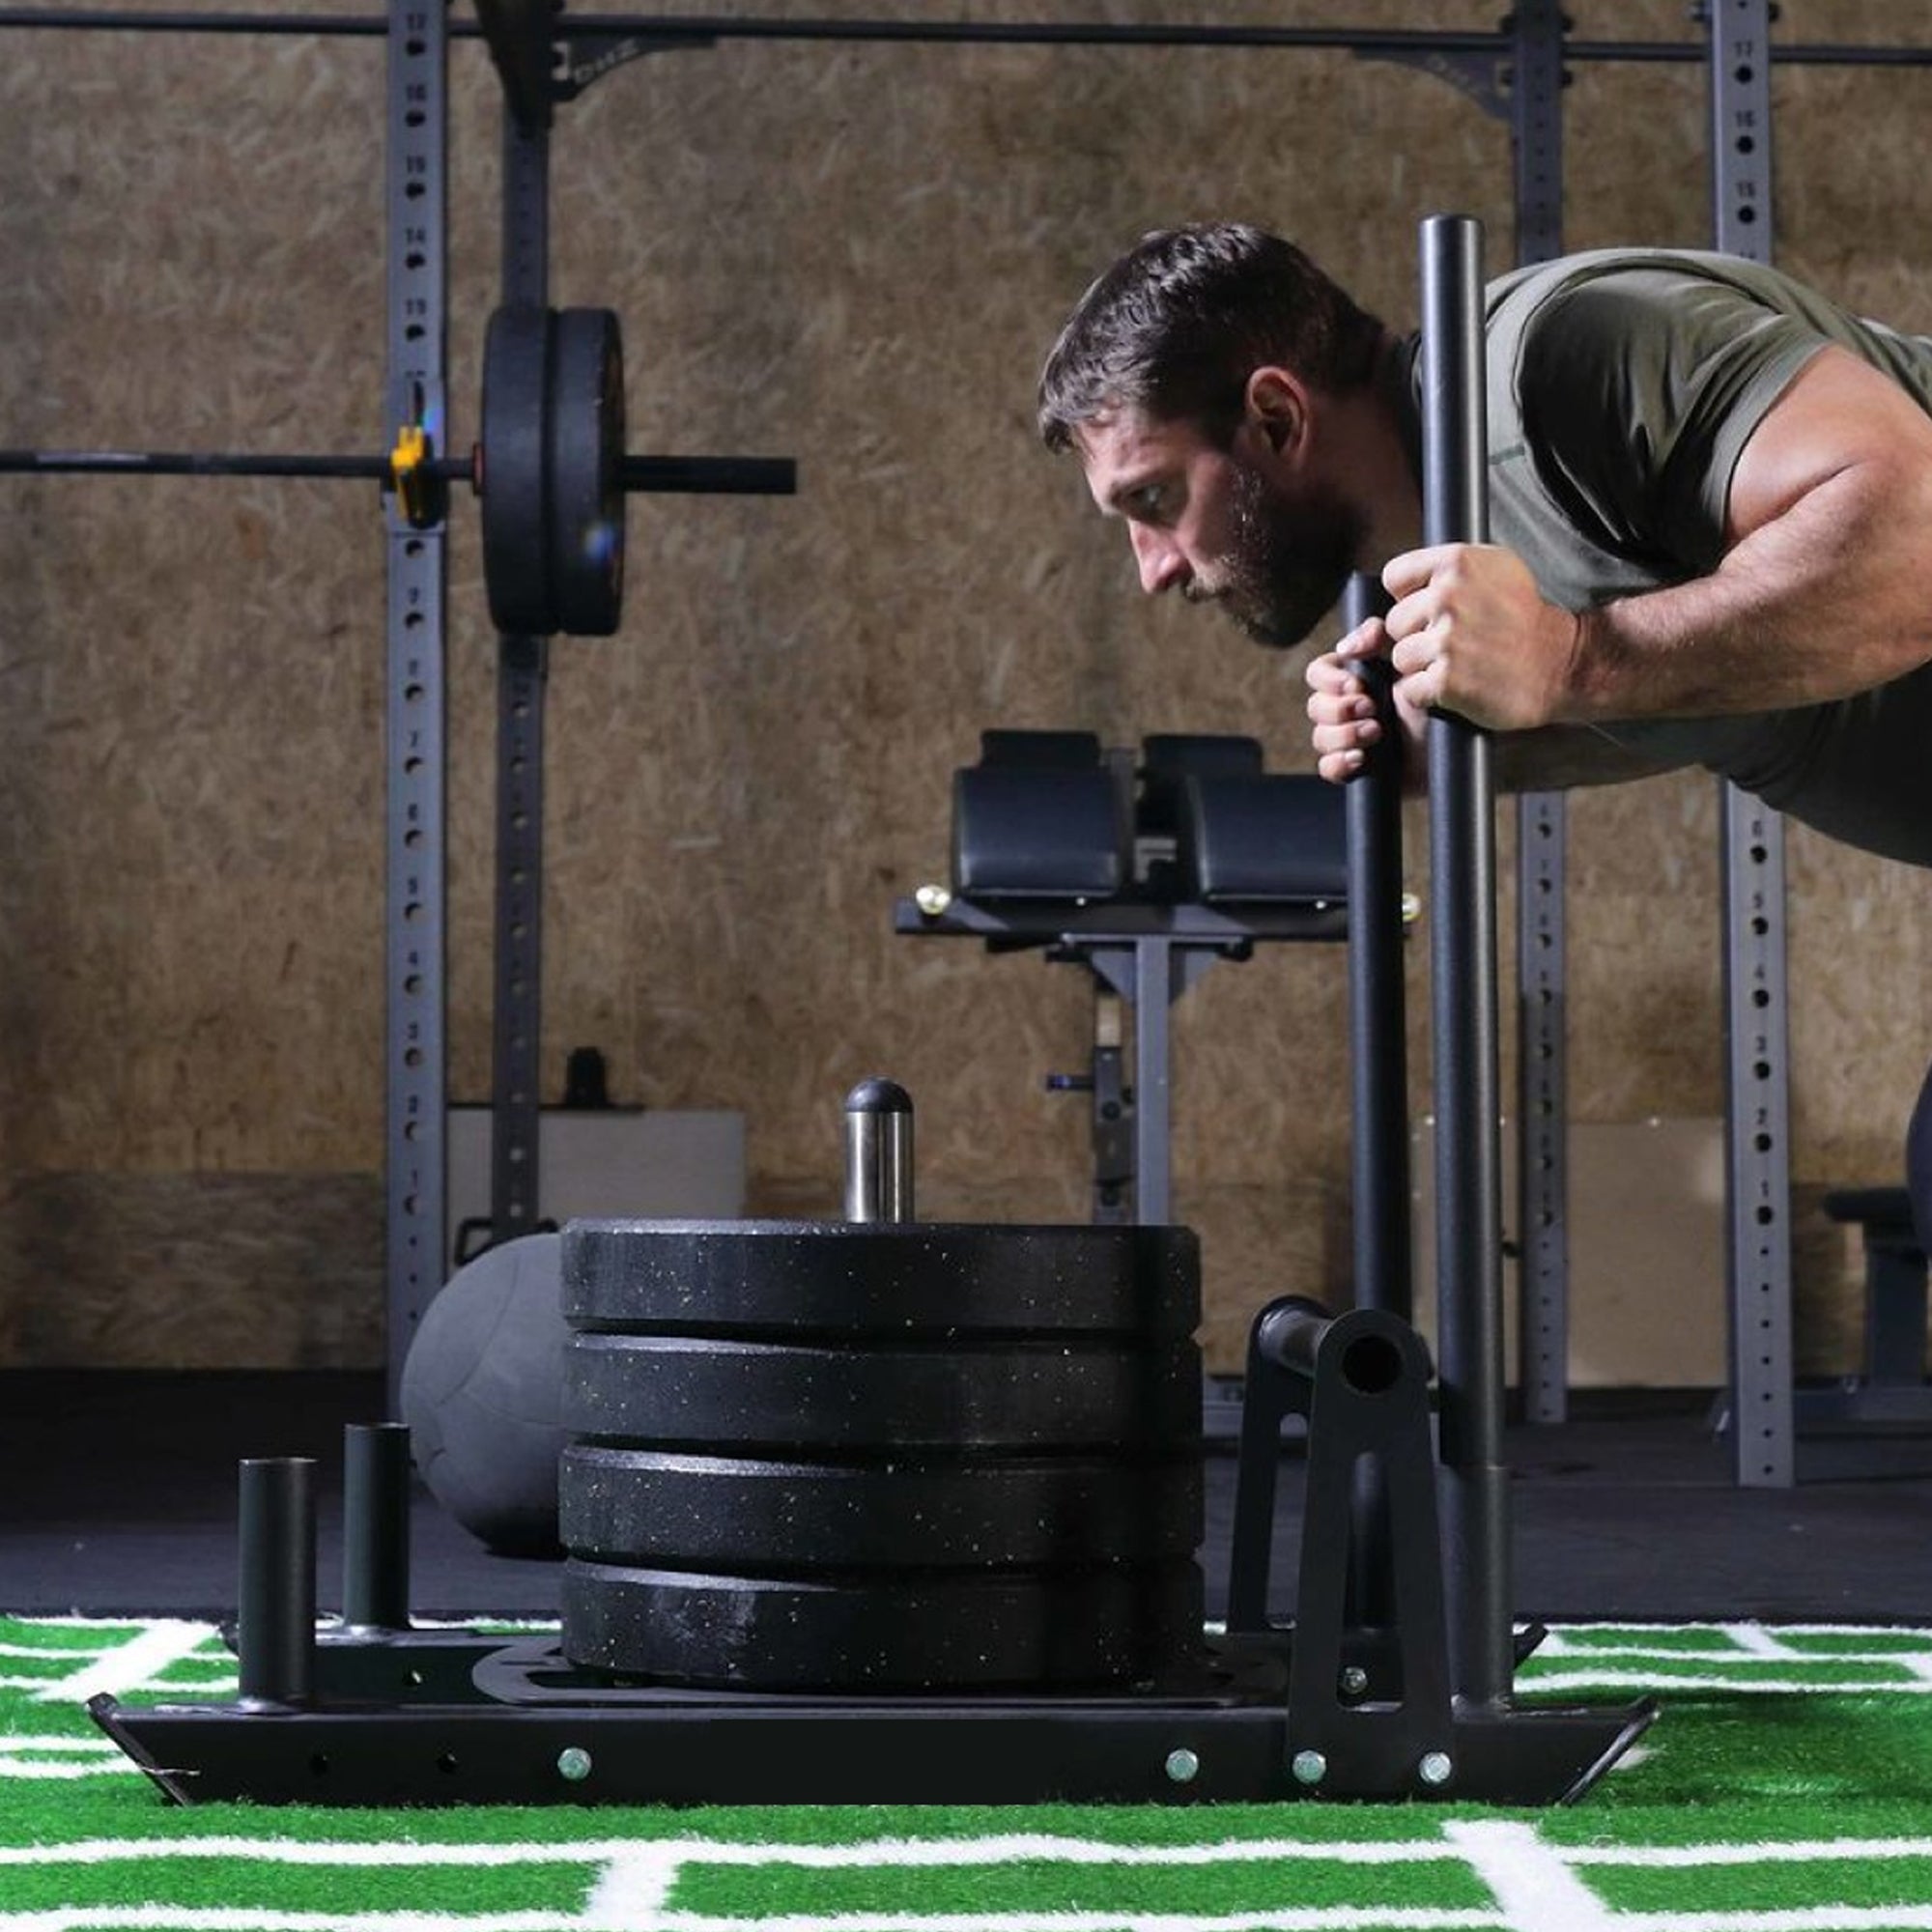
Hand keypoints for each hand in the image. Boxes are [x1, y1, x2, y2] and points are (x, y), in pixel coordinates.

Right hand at [1304, 613, 1427, 785]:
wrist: (1457, 747)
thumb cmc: (1439, 702)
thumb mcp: (1412, 664)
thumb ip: (1379, 640)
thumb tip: (1346, 646)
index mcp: (1357, 681)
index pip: (1318, 673)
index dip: (1328, 679)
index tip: (1355, 685)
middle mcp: (1349, 710)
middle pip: (1315, 706)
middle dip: (1339, 709)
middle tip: (1371, 709)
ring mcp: (1350, 741)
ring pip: (1319, 738)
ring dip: (1344, 734)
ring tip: (1376, 734)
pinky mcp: (1356, 771)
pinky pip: (1327, 768)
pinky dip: (1339, 763)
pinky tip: (1362, 759)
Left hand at [1377, 544, 1581, 731]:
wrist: (1561, 663)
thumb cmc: (1526, 618)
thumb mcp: (1497, 568)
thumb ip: (1449, 568)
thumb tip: (1402, 583)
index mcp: (1457, 563)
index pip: (1395, 576)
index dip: (1408, 596)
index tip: (1431, 608)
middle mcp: (1448, 597)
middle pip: (1394, 621)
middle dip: (1416, 634)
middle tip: (1453, 641)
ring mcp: (1446, 639)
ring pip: (1400, 657)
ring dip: (1421, 666)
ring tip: (1457, 663)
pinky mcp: (1446, 679)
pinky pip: (1409, 689)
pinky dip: (1427, 693)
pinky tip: (1455, 685)